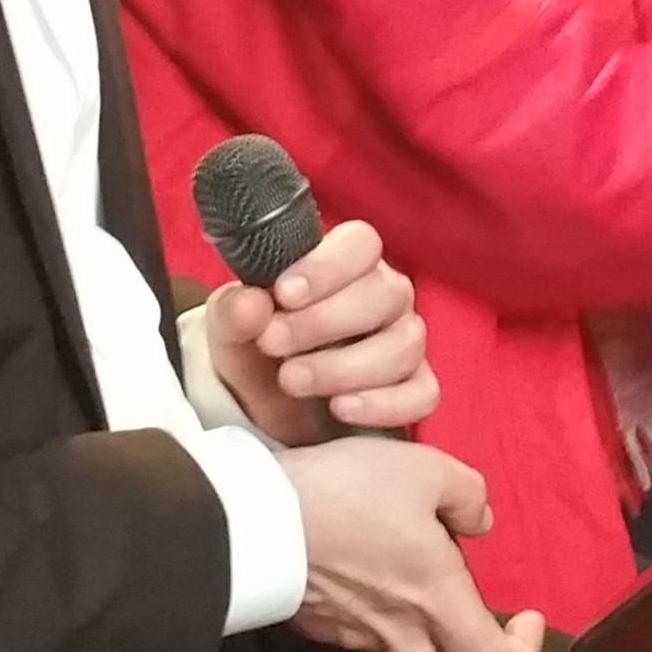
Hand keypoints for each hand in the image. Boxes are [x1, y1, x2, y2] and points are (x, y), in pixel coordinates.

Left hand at [205, 218, 437, 448]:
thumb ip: (234, 312)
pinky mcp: (415, 389)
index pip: (360, 243)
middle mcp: (385, 296)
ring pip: (402, 345)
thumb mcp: (230, 330)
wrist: (264, 408)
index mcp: (345, 263)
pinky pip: (420, 394)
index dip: (326, 268)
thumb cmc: (256, 350)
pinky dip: (381, 403)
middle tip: (273, 343)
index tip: (284, 295)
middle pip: (385, 293)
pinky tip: (339, 408)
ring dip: (343, 366)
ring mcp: (404, 342)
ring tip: (292, 380)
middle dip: (324, 321)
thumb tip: (251, 302)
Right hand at [280, 434, 544, 651]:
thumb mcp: (423, 469)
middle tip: (473, 643)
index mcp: (436, 599)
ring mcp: (352, 636)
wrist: (258, 513)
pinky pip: (357, 640)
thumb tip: (479, 524)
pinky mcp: (317, 626)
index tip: (524, 619)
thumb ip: (467, 496)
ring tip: (414, 598)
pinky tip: (366, 580)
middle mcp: (398, 633)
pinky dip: (374, 623)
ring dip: (419, 649)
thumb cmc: (349, 491)